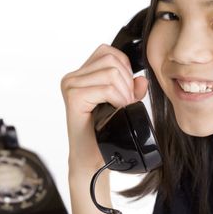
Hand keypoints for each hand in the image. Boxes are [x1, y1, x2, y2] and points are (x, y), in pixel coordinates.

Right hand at [61, 44, 147, 173]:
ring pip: (111, 73)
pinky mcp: (73, 97)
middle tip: (127, 103)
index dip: (125, 68)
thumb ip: (131, 89)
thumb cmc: (104, 136)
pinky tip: (118, 111)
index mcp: (81, 75)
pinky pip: (106, 88)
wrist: (91, 161)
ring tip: (123, 108)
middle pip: (111, 60)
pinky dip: (119, 99)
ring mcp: (70, 86)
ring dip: (124, 92)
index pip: (108, 53)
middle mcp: (72, 78)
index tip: (127, 92)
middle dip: (127, 82)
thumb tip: (142, 79)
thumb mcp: (122, 106)